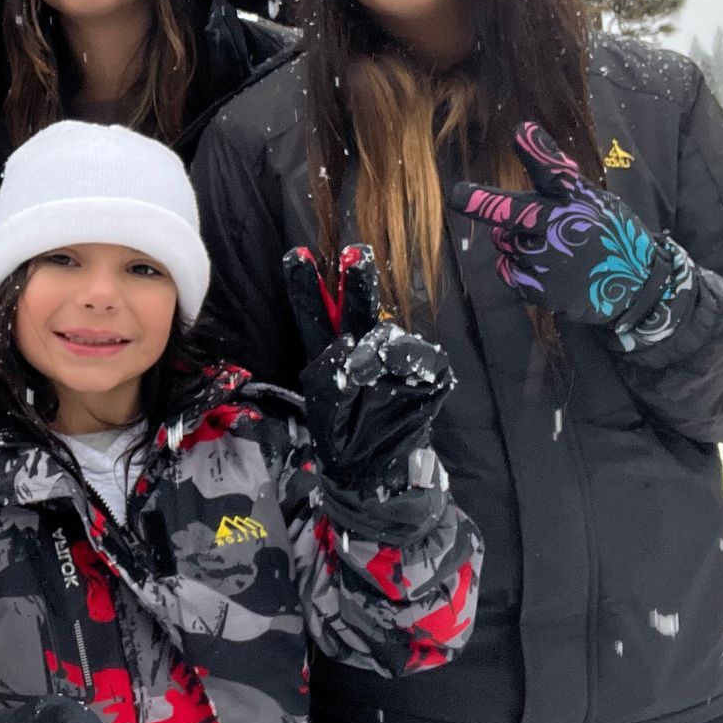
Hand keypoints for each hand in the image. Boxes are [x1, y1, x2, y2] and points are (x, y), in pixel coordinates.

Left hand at [283, 244, 452, 493]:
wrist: (378, 468)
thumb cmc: (344, 436)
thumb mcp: (323, 410)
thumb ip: (328, 376)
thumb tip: (344, 344)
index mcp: (328, 353)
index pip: (314, 314)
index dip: (305, 287)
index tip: (297, 255)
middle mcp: (360, 346)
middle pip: (355, 307)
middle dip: (355, 281)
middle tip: (353, 253)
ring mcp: (394, 356)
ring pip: (388, 335)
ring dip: (378, 350)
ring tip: (366, 377)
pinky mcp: (425, 371)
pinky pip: (422, 358)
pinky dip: (412, 363)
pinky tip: (402, 374)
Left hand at [448, 122, 694, 342]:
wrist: (637, 286)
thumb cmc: (608, 233)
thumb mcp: (592, 198)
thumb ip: (558, 174)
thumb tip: (524, 132)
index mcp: (575, 199)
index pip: (555, 170)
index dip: (537, 151)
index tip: (522, 132)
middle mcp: (562, 226)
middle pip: (511, 212)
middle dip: (480, 202)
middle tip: (457, 195)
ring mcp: (551, 260)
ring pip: (506, 243)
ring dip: (513, 242)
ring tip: (546, 246)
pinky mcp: (543, 288)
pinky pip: (510, 272)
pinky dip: (518, 269)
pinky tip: (545, 270)